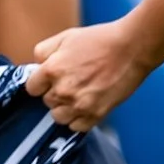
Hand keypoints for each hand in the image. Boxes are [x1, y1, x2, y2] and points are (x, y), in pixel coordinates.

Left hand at [25, 20, 151, 130]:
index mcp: (52, 69)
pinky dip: (80, 119)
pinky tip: (88, 104)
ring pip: (59, 117)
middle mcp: (63, 90)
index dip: (41, 82)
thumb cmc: (100, 40)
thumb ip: (43, 51)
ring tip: (79, 95)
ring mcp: (79, 105)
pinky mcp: (96, 115)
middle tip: (72, 81)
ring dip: (65, 108)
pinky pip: (77, 127)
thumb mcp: (66, 37)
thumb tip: (36, 66)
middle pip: (46, 102)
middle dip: (56, 93)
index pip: (32, 88)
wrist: (131, 48)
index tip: (50, 79)